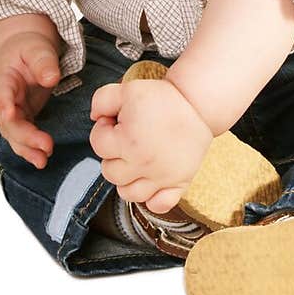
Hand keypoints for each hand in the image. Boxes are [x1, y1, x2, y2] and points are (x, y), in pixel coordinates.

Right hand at [0, 32, 60, 168]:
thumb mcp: (37, 48)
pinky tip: (42, 159)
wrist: (23, 51)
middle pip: (8, 122)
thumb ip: (43, 62)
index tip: (10, 115)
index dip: (4, 105)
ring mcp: (8, 111)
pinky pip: (22, 137)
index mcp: (1, 79)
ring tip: (43, 161)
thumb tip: (51, 78)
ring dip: (27, 148)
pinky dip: (30, 148)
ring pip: (14, 134)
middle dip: (25, 135)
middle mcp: (0, 99)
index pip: (0, 93)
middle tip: (46, 145)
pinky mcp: (19, 118)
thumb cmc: (28, 48)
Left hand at [88, 77, 212, 213]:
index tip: (116, 121)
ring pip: (128, 194)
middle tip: (127, 138)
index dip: (103, 129)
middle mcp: (144, 163)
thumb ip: (101, 100)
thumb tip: (95, 118)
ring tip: (135, 161)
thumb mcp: (128, 89)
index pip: (97, 144)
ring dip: (126, 179)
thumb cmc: (163, 98)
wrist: (199, 105)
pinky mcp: (179, 183)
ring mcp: (162, 177)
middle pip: (109, 172)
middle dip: (112, 154)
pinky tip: (151, 182)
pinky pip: (158, 205)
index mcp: (129, 141)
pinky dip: (151, 199)